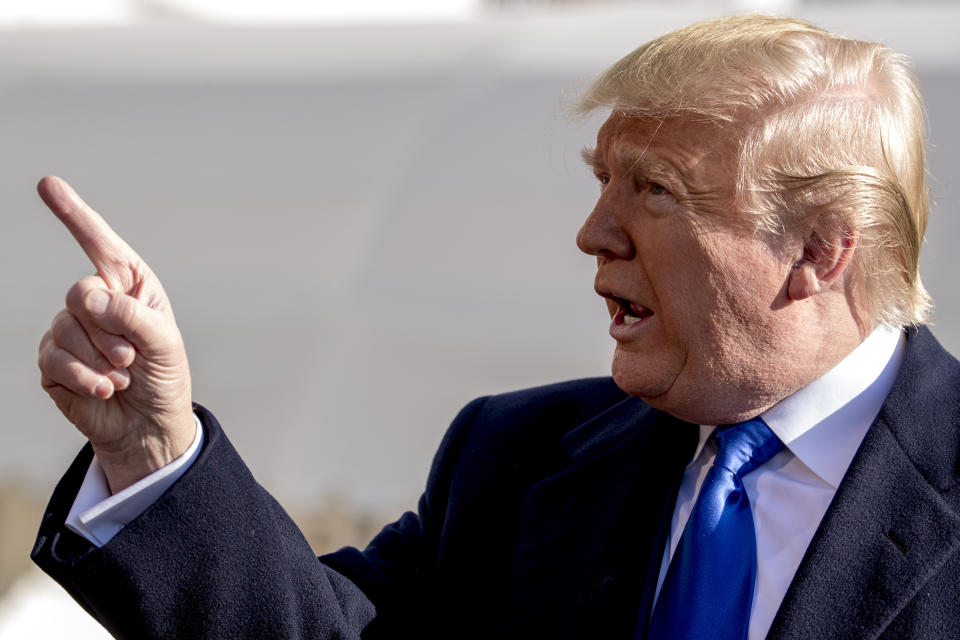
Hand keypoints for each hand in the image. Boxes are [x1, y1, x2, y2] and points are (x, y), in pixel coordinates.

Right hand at [37, 176, 194, 492]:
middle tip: (132, 359)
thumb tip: (89, 297)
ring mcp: (71, 329)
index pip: (100, 244)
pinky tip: (104, 388)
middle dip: (111, 332)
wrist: (148, 425)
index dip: (73, 214)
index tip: (47, 183)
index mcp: (130, 286)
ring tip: (122, 376)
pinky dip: (83, 375)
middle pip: (81, 293)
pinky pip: (54, 357)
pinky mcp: (53, 360)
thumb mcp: (165, 344)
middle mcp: (97, 301)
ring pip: (66, 328)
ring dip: (100, 359)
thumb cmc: (164, 377)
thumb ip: (133, 316)